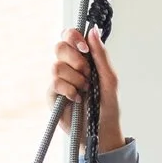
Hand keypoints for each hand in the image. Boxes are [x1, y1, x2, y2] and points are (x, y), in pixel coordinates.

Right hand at [52, 28, 125, 150]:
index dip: (73, 37)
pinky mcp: (52, 96)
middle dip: (76, 60)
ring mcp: (59, 81)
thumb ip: (100, 55)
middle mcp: (68, 67)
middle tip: (88, 74)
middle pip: (59, 47)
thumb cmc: (108, 107)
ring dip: (75, 79)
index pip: (69, 37)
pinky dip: (68, 90)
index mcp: (82, 59)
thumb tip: (93, 30)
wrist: (102, 133)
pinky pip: (54, 83)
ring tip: (85, 90)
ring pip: (56, 66)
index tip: (84, 49)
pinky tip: (77, 99)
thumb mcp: (109, 79)